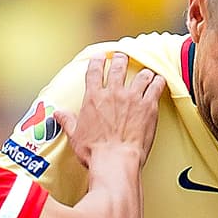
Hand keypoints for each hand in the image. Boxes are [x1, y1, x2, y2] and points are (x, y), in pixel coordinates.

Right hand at [56, 53, 163, 171]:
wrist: (115, 161)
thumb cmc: (95, 152)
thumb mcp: (75, 135)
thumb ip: (68, 121)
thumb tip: (58, 115)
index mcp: (94, 97)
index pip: (95, 71)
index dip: (98, 61)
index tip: (101, 57)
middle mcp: (113, 93)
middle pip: (118, 67)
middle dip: (121, 59)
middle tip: (123, 57)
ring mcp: (132, 98)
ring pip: (140, 74)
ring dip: (143, 72)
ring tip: (145, 72)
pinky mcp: (148, 106)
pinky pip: (156, 86)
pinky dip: (158, 82)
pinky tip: (159, 81)